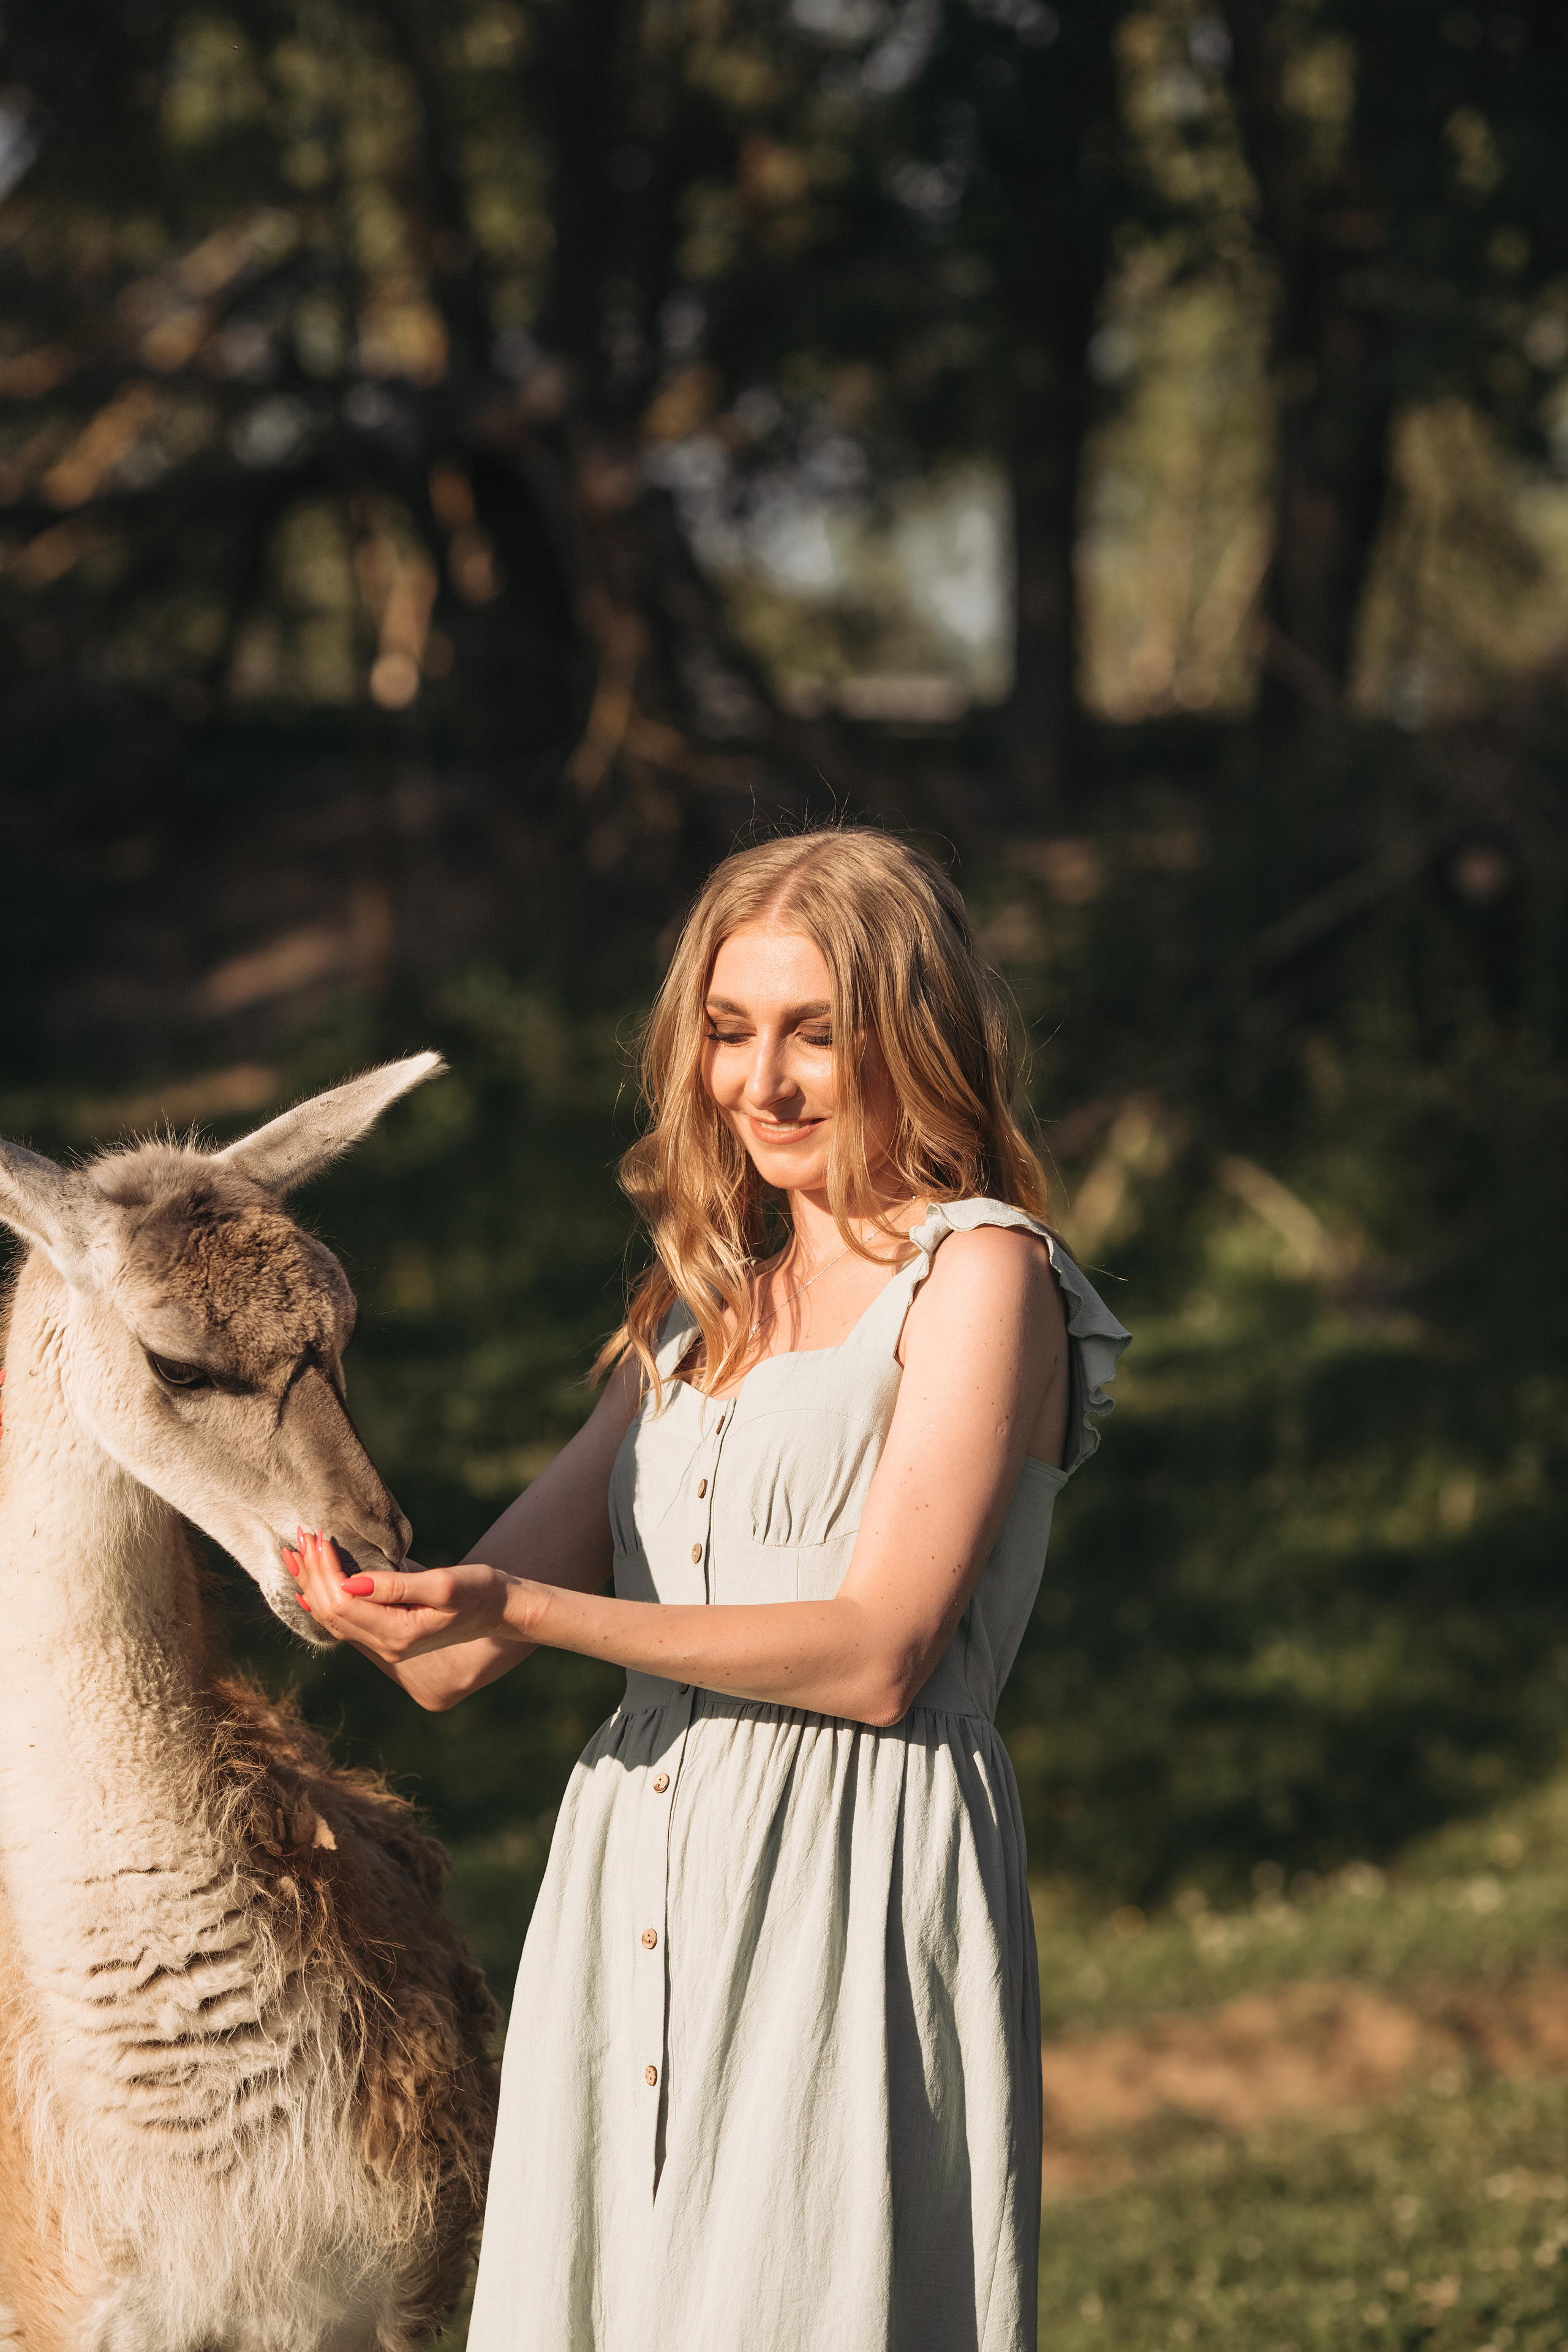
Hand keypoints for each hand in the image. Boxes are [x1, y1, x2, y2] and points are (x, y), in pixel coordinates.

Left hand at [284, 1527, 513, 1661]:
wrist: (502, 1610)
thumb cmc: (480, 1590)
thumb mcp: (443, 1584)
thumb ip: (396, 1586)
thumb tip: (351, 1581)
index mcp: (398, 1634)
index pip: (343, 1602)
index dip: (324, 1570)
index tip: (316, 1536)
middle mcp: (387, 1647)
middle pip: (332, 1612)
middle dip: (312, 1575)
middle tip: (299, 1538)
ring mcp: (387, 1646)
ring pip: (335, 1619)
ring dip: (314, 1586)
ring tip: (295, 1555)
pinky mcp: (390, 1637)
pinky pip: (347, 1622)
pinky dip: (326, 1599)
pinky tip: (312, 1586)